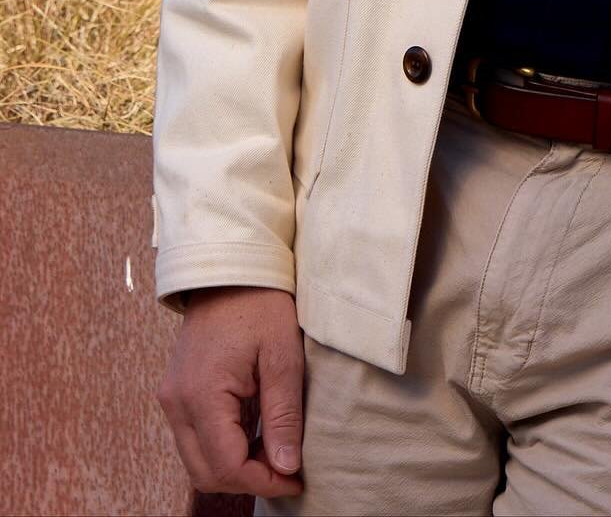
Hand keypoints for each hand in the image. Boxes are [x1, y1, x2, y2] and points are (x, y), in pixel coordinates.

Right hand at [157, 284, 305, 497]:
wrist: (230, 268)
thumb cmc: (260, 303)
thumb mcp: (283, 354)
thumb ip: (283, 414)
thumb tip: (286, 466)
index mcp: (201, 395)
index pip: (226, 466)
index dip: (263, 482)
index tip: (297, 480)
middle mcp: (177, 403)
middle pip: (205, 473)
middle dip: (248, 481)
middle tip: (288, 471)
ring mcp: (172, 399)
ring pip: (197, 461)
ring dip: (235, 467)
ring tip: (276, 451)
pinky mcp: (177, 393)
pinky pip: (196, 439)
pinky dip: (224, 448)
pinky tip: (255, 435)